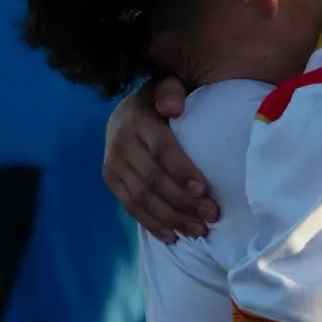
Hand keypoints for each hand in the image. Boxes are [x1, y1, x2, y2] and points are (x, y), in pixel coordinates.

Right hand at [103, 76, 218, 242]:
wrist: (125, 111)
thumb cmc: (158, 101)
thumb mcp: (166, 85)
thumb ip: (171, 90)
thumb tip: (174, 107)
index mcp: (138, 121)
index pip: (161, 150)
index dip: (181, 171)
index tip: (204, 190)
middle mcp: (121, 144)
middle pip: (153, 179)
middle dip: (183, 202)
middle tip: (211, 216)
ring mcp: (112, 165)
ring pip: (142, 198)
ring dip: (171, 218)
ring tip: (198, 230)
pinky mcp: (110, 181)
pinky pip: (130, 207)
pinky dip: (152, 224)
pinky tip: (172, 236)